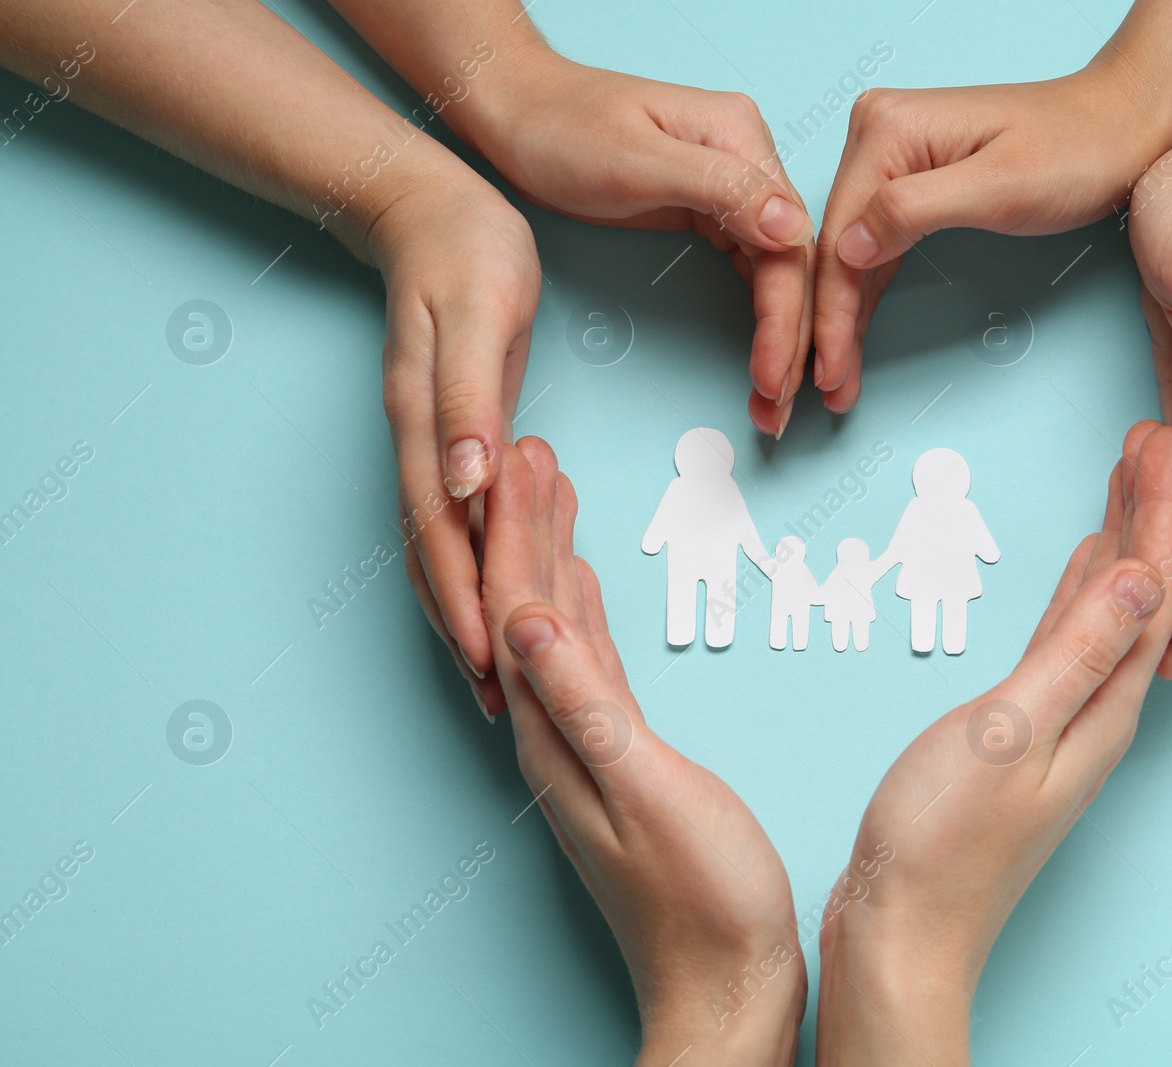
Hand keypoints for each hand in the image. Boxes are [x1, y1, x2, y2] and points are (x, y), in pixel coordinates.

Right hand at [365, 166, 542, 716]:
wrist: (436, 207)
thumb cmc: (467, 253)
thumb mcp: (479, 318)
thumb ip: (467, 404)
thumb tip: (462, 487)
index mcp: (424, 427)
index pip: (440, 539)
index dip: (463, 605)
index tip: (490, 668)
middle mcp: (418, 445)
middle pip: (432, 560)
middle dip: (461, 630)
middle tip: (496, 701)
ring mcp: (429, 443)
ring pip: (438, 547)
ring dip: (464, 608)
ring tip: (495, 669)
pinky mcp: (449, 434)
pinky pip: (456, 516)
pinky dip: (473, 561)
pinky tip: (500, 586)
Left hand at [465, 48, 814, 436]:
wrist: (516, 111)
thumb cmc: (562, 128)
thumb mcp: (636, 162)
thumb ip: (719, 189)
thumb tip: (793, 227)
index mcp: (741, 139)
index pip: (790, 242)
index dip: (790, 316)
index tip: (776, 375)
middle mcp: (748, 160)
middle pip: (792, 263)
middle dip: (795, 342)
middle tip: (781, 408)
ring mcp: (732, 186)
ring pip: (777, 273)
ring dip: (783, 339)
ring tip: (774, 402)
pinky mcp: (711, 208)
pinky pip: (752, 269)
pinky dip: (761, 318)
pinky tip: (764, 358)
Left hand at [483, 437, 804, 1063]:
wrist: (727, 987)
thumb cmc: (705, 900)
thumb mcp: (650, 791)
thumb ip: (588, 704)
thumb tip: (526, 615)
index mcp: (553, 735)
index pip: (518, 609)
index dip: (520, 528)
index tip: (530, 456)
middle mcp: (553, 735)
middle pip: (523, 607)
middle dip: (525, 524)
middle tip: (537, 450)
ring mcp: (584, 748)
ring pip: (551, 629)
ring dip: (548, 557)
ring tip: (553, 493)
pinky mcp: (621, 759)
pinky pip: (586, 664)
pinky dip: (580, 612)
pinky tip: (584, 589)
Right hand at [812, 61, 1171, 412]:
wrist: (1120, 125)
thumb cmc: (1076, 151)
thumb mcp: (999, 186)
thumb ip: (916, 211)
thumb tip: (848, 248)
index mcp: (888, 129)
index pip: (839, 237)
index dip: (829, 312)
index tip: (825, 370)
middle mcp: (876, 132)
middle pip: (833, 244)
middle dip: (824, 322)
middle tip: (820, 388)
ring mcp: (890, 152)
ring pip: (847, 249)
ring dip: (838, 315)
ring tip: (834, 379)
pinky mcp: (908, 174)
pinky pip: (873, 242)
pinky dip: (862, 292)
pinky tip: (851, 334)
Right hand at [818, 422, 1171, 1065]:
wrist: (901, 930)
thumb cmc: (942, 844)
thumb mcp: (1009, 733)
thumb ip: (1076, 653)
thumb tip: (1141, 573)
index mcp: (1104, 711)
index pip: (1151, 590)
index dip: (1157, 510)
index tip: (1153, 441)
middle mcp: (1097, 716)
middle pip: (1140, 594)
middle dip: (1150, 512)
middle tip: (1149, 438)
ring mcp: (1061, 726)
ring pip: (1107, 613)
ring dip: (1120, 543)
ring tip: (1126, 480)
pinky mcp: (1021, 734)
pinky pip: (1068, 642)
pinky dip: (1078, 594)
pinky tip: (1078, 570)